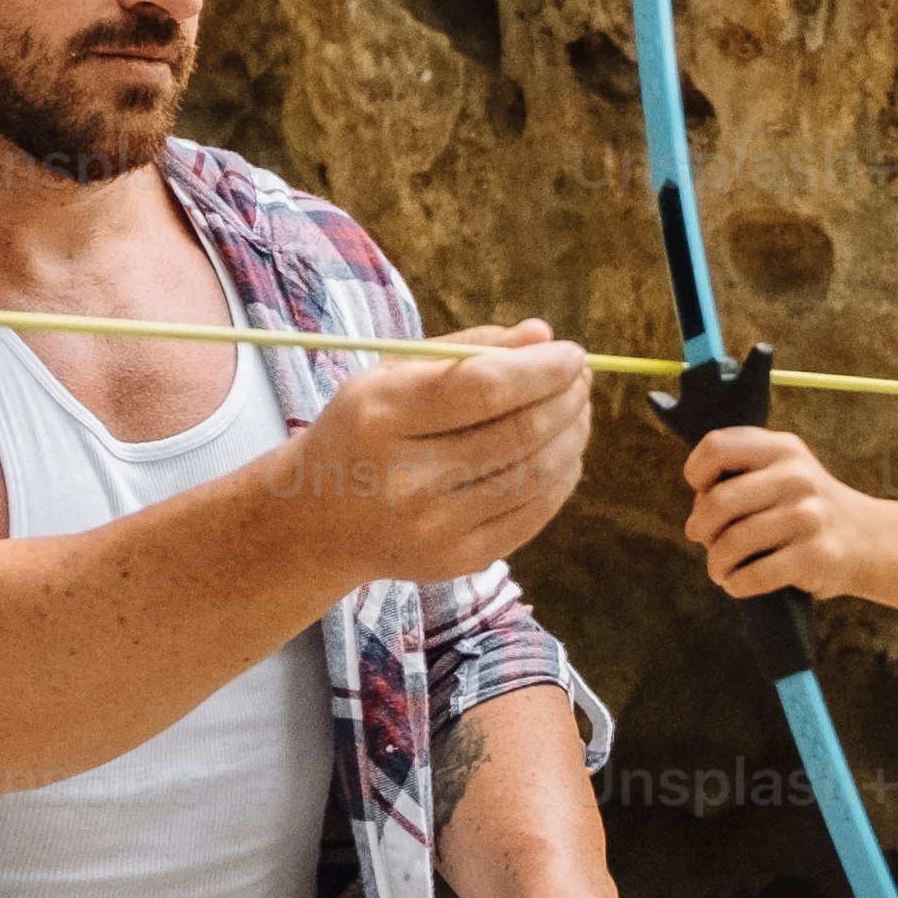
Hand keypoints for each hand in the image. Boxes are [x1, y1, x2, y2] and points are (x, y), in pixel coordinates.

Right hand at [279, 320, 592, 588]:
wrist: (317, 521)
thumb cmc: (364, 431)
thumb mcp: (393, 374)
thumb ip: (468, 350)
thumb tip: (543, 336)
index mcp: (381, 417)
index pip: (485, 388)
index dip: (542, 370)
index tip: (572, 353)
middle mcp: (405, 478)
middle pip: (518, 434)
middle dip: (565, 399)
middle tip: (580, 378)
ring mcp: (432, 528)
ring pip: (534, 476)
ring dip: (572, 436)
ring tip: (577, 410)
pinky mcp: (456, 561)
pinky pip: (531, 515)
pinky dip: (560, 478)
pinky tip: (563, 454)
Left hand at [679, 422, 880, 606]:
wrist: (866, 538)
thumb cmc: (804, 507)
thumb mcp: (782, 470)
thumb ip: (738, 474)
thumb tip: (697, 517)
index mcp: (782, 448)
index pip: (716, 448)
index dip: (696, 473)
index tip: (702, 492)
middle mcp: (796, 476)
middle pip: (717, 502)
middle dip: (701, 528)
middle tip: (706, 540)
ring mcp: (808, 516)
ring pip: (732, 543)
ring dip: (716, 563)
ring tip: (720, 569)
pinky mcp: (815, 555)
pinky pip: (754, 575)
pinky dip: (736, 583)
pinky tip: (737, 582)